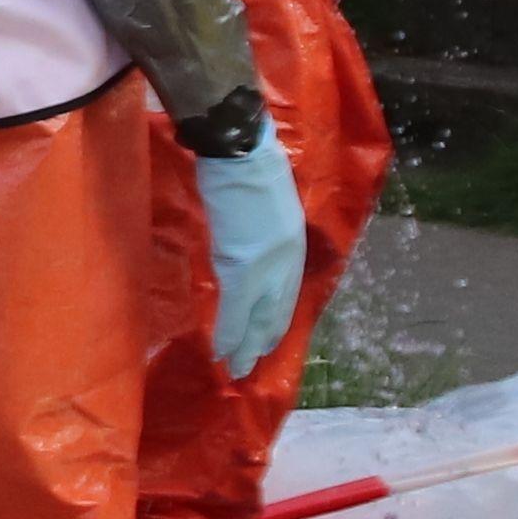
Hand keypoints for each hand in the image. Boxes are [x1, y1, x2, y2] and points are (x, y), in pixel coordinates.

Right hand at [190, 112, 309, 383]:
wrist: (238, 150)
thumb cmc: (248, 163)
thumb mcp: (270, 201)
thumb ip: (263, 230)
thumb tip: (246, 247)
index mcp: (294, 242)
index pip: (287, 293)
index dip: (275, 320)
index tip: (266, 340)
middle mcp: (287, 260)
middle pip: (276, 311)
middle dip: (262, 341)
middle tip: (249, 365)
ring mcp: (266, 267)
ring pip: (258, 317)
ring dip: (245, 346)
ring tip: (236, 368)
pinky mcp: (241, 268)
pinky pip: (235, 311)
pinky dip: (229, 334)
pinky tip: (222, 350)